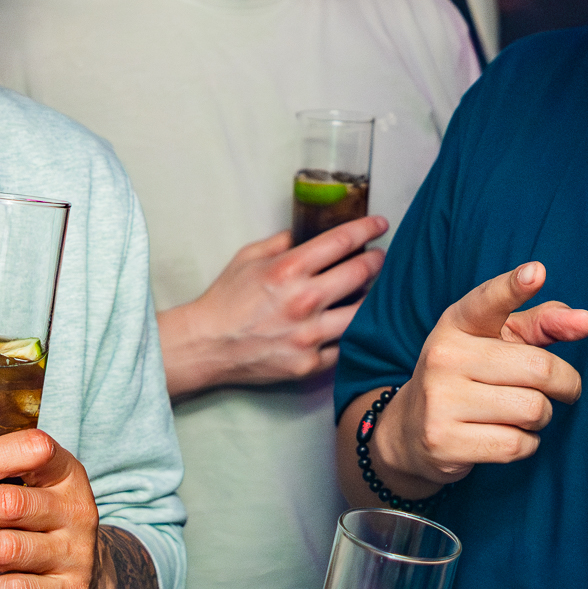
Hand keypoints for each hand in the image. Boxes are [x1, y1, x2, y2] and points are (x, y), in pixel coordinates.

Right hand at [159, 214, 389, 398]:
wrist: (207, 345)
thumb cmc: (225, 300)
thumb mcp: (248, 257)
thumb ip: (281, 242)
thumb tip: (306, 233)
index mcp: (289, 269)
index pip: (342, 241)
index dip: (367, 229)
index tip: (380, 225)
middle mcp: (304, 301)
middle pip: (360, 274)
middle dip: (376, 261)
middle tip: (379, 258)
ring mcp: (309, 336)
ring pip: (361, 314)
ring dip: (370, 299)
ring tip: (369, 292)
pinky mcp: (309, 363)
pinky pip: (343, 346)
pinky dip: (347, 334)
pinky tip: (346, 324)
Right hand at [368, 262, 587, 498]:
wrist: (411, 430)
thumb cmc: (471, 376)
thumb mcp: (499, 342)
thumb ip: (543, 325)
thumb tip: (587, 321)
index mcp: (458, 323)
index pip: (489, 300)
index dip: (514, 286)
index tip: (535, 273)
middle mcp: (444, 356)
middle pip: (539, 368)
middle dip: (565, 383)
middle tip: (564, 390)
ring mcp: (439, 400)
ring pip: (532, 410)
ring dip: (541, 417)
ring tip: (521, 414)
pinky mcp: (443, 441)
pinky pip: (517, 445)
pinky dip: (526, 444)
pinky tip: (506, 436)